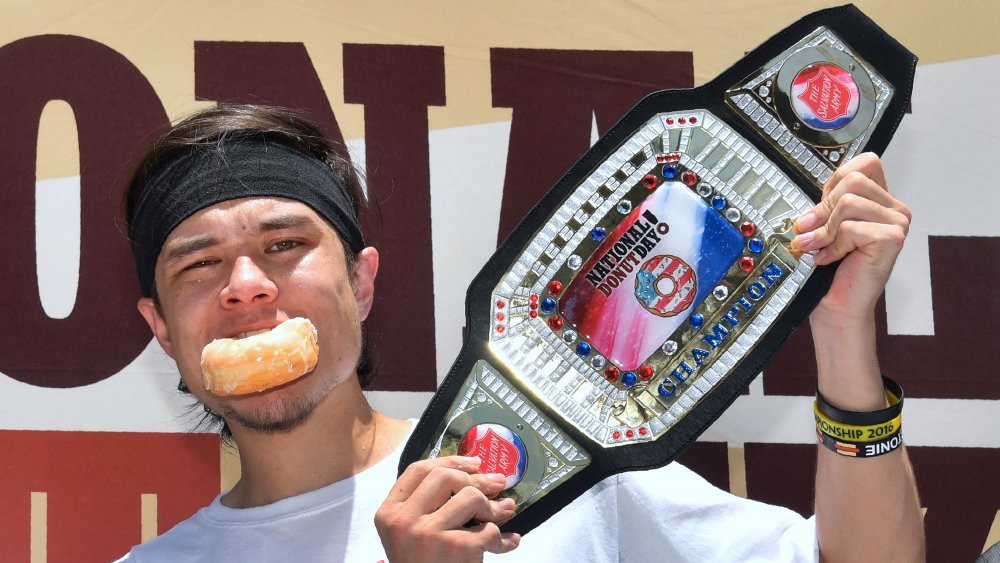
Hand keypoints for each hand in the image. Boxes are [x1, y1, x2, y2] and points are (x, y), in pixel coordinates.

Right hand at [375, 456, 520, 562]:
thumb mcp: (409, 532)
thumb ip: (428, 504)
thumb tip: (479, 473)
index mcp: (389, 512)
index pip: (418, 470)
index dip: (450, 461)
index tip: (474, 463)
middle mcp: (404, 520)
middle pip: (445, 477)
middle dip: (477, 479)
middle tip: (497, 485)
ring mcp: (428, 533)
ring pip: (470, 497)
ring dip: (492, 507)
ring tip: (503, 514)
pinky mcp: (455, 549)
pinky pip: (489, 529)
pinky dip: (503, 538)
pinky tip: (508, 542)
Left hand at [792, 153, 910, 326]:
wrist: (836, 306)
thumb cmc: (829, 269)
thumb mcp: (826, 226)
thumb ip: (827, 202)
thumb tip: (806, 185)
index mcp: (880, 200)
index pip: (865, 163)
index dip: (836, 180)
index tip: (821, 205)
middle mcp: (895, 208)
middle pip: (852, 180)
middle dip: (823, 207)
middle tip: (807, 230)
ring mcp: (898, 222)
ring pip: (848, 202)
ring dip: (824, 228)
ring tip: (815, 246)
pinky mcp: (893, 237)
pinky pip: (851, 226)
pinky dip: (833, 244)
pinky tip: (829, 259)